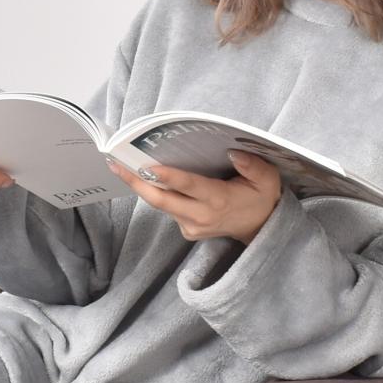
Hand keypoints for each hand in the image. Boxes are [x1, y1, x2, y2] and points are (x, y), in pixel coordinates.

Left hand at [106, 149, 281, 244]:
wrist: (259, 228)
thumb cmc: (261, 198)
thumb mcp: (266, 180)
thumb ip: (253, 166)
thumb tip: (233, 151)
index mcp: (219, 200)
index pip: (189, 187)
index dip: (168, 177)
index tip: (147, 167)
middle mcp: (201, 216)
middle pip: (162, 200)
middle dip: (136, 183)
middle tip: (115, 164)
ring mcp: (192, 227)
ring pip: (162, 205)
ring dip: (143, 187)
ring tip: (123, 166)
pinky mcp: (188, 231)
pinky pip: (169, 210)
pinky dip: (158, 194)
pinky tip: (150, 180)